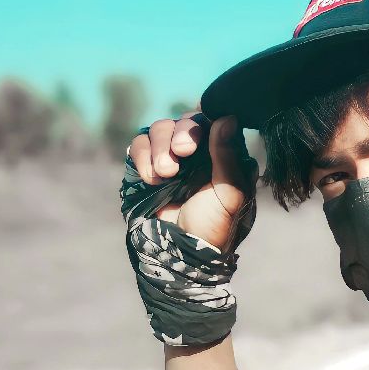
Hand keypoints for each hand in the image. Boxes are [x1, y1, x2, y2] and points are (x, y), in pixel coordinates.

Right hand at [127, 112, 258, 251]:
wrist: (182, 251)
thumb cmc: (214, 225)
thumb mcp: (229, 193)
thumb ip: (228, 155)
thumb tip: (228, 117)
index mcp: (221, 153)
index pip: (211, 119)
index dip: (202, 122)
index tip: (197, 140)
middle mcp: (197, 151)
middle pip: (184, 120)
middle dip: (181, 133)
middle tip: (182, 152)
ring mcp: (171, 157)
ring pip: (159, 128)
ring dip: (160, 148)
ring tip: (166, 174)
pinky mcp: (147, 165)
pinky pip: (139, 144)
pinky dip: (143, 156)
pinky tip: (152, 178)